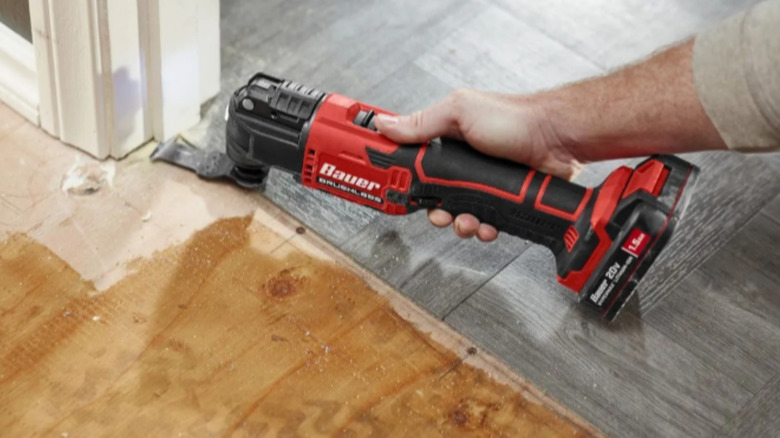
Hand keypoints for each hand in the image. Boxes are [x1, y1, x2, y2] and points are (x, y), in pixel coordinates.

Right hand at [374, 89, 581, 241]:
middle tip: (441, 214)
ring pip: (458, 216)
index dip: (403, 179)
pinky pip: (483, 223)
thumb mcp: (460, 113)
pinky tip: (488, 225)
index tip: (394, 190)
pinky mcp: (501, 200)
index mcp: (447, 141)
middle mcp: (462, 165)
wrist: (557, 139)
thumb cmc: (514, 118)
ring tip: (469, 222)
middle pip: (434, 199)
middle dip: (435, 212)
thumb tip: (385, 125)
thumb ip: (421, 122)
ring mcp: (482, 184)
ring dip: (460, 225)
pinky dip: (483, 229)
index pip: (414, 165)